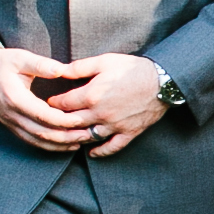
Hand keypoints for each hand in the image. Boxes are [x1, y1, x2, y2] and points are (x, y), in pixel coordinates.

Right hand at [0, 46, 97, 151]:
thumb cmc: (2, 63)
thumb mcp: (20, 57)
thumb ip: (41, 64)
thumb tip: (62, 70)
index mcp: (15, 98)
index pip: (43, 115)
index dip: (64, 120)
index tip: (83, 119)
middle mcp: (12, 114)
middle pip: (42, 133)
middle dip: (67, 136)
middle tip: (90, 134)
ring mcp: (10, 122)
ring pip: (38, 141)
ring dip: (61, 144)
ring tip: (83, 141)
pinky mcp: (12, 126)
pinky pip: (32, 141)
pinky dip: (50, 146)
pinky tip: (67, 144)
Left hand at [50, 53, 167, 156]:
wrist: (163, 81)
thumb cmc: (133, 69)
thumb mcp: (105, 61)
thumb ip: (80, 67)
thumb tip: (59, 70)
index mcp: (92, 95)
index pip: (63, 104)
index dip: (53, 103)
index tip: (50, 102)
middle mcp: (100, 113)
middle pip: (71, 123)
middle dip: (59, 121)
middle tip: (53, 120)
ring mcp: (115, 125)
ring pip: (88, 137)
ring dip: (76, 137)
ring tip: (68, 134)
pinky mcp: (129, 132)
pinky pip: (112, 147)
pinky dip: (100, 152)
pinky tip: (91, 152)